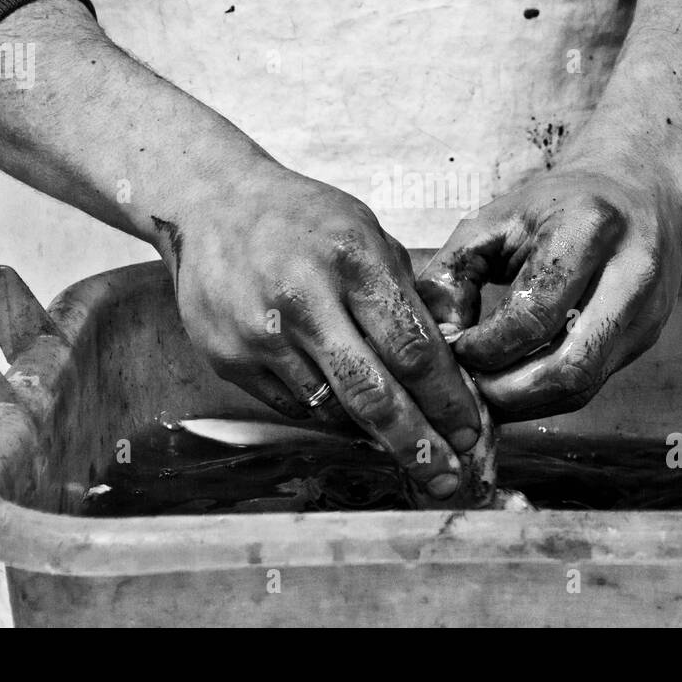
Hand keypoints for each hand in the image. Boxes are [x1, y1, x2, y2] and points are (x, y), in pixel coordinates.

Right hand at [170, 162, 483, 500]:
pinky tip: (353, 420)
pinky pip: (294, 406)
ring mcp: (261, 335)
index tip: (470, 430)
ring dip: (375, 436)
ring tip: (410, 452)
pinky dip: (330, 417)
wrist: (211, 204)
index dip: (446, 399)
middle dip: (417, 443)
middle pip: (373, 395)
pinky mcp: (230, 359)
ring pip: (332, 409)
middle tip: (448, 477)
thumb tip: (451, 359)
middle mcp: (304, 301)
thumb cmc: (302, 218)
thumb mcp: (367, 232)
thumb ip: (407, 294)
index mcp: (351, 261)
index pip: (411, 348)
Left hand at [417, 159, 681, 421]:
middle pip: (569, 367)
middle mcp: (632, 274)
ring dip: (527, 402)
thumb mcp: (493, 219)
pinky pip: (592, 384)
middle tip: (469, 388)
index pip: (534, 316)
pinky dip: (547, 396)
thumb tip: (437, 340)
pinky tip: (515, 386)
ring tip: (486, 392)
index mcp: (589, 229)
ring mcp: (646, 312)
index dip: (487, 347)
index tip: (457, 350)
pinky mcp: (647, 338)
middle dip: (508, 391)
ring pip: (583, 386)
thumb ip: (452, 274)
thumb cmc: (557, 204)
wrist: (635, 188)